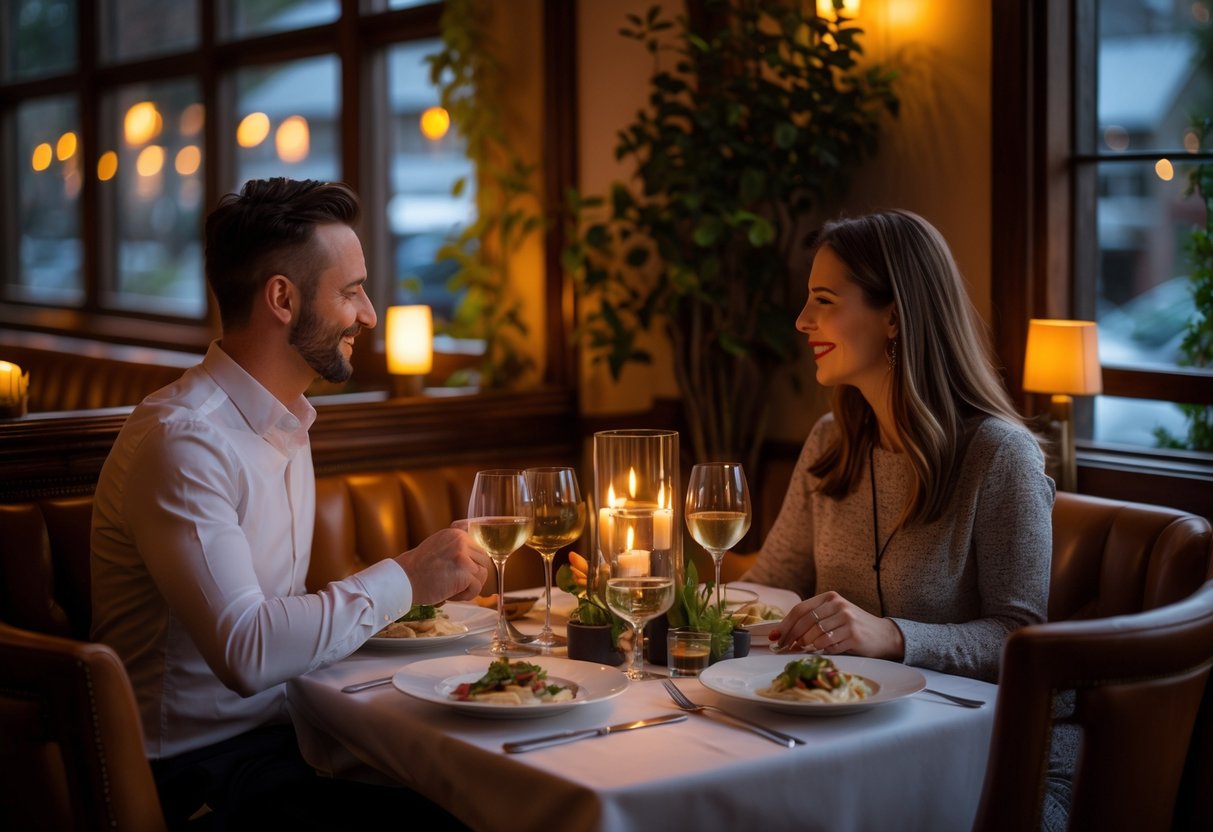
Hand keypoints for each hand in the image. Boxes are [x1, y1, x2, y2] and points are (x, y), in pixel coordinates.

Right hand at [394, 528, 490, 603]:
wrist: (404, 579)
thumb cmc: (418, 568)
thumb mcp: (438, 546)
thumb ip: (457, 547)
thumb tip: (477, 557)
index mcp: (457, 534)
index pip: (478, 551)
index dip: (470, 566)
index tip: (456, 574)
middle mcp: (462, 541)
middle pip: (484, 562)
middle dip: (472, 576)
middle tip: (455, 584)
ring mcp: (464, 556)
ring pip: (482, 575)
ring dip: (469, 586)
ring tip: (452, 590)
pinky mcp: (464, 573)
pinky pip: (477, 587)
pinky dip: (466, 595)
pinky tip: (451, 595)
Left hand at [769, 591, 904, 659]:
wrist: (883, 635)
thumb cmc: (852, 626)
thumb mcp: (833, 615)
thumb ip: (813, 619)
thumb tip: (782, 633)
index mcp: (830, 597)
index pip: (800, 610)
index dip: (785, 624)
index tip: (774, 636)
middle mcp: (838, 605)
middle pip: (805, 622)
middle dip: (790, 637)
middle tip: (783, 648)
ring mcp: (847, 619)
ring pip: (815, 635)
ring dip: (805, 645)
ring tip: (801, 650)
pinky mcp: (854, 635)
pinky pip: (829, 645)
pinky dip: (820, 650)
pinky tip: (819, 652)